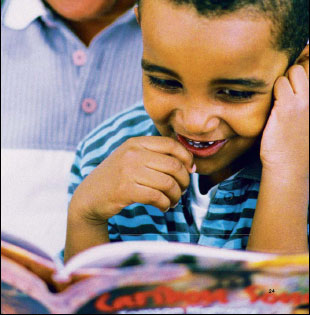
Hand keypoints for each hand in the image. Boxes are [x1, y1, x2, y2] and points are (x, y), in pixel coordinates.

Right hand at [70, 136, 193, 222]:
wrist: (89, 197)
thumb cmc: (117, 178)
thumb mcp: (131, 158)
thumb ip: (155, 155)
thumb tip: (189, 163)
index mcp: (136, 142)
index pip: (171, 144)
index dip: (186, 158)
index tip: (190, 170)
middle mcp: (133, 153)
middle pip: (173, 165)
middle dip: (184, 181)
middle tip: (182, 190)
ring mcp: (128, 171)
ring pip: (167, 183)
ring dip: (175, 196)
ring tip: (172, 201)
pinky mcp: (125, 190)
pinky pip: (157, 197)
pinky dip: (165, 204)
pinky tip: (163, 207)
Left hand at [260, 65, 308, 179]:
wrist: (289, 167)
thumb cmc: (296, 141)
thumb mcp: (307, 115)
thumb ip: (304, 96)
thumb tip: (298, 68)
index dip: (305, 64)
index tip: (296, 76)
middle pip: (306, 65)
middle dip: (293, 71)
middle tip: (285, 88)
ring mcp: (305, 102)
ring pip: (292, 71)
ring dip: (282, 80)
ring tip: (279, 98)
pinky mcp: (287, 107)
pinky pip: (278, 83)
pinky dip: (272, 89)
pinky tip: (272, 105)